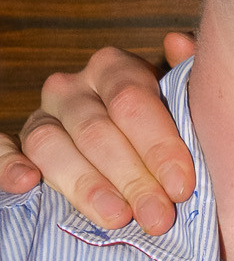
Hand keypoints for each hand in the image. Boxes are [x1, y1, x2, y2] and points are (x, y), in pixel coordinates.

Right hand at [0, 36, 196, 233]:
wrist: (136, 150)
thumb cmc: (167, 130)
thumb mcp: (185, 104)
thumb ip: (189, 79)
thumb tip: (179, 43)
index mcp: (113, 69)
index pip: (132, 101)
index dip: (159, 146)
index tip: (182, 186)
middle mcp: (72, 88)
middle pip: (97, 130)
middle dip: (132, 178)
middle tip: (158, 216)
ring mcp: (42, 117)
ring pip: (51, 144)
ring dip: (85, 185)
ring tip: (117, 217)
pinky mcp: (19, 147)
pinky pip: (3, 151)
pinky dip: (7, 166)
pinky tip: (26, 183)